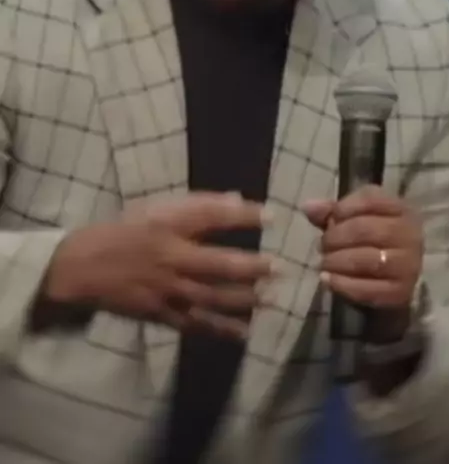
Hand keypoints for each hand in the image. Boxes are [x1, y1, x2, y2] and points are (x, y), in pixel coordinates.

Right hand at [42, 192, 274, 339]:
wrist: (85, 267)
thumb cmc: (127, 231)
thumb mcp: (157, 208)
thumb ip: (199, 205)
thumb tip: (239, 199)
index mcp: (168, 225)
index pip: (211, 216)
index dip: (243, 215)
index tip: (272, 216)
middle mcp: (171, 257)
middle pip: (217, 264)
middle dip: (251, 267)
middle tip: (279, 268)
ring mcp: (167, 290)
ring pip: (211, 298)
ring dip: (243, 300)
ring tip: (270, 299)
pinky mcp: (162, 314)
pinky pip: (196, 325)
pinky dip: (221, 330)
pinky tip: (245, 332)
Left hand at [303, 186, 422, 314]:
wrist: (395, 276)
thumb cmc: (372, 239)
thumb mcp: (353, 219)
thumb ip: (331, 211)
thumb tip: (308, 207)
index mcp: (400, 208)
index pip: (370, 199)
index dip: (343, 208)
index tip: (329, 220)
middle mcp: (410, 234)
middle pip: (366, 230)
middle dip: (336, 238)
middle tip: (322, 246)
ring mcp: (409, 265)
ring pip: (369, 260)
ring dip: (338, 261)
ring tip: (324, 263)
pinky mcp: (401, 292)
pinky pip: (369, 289)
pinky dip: (343, 285)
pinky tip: (327, 280)